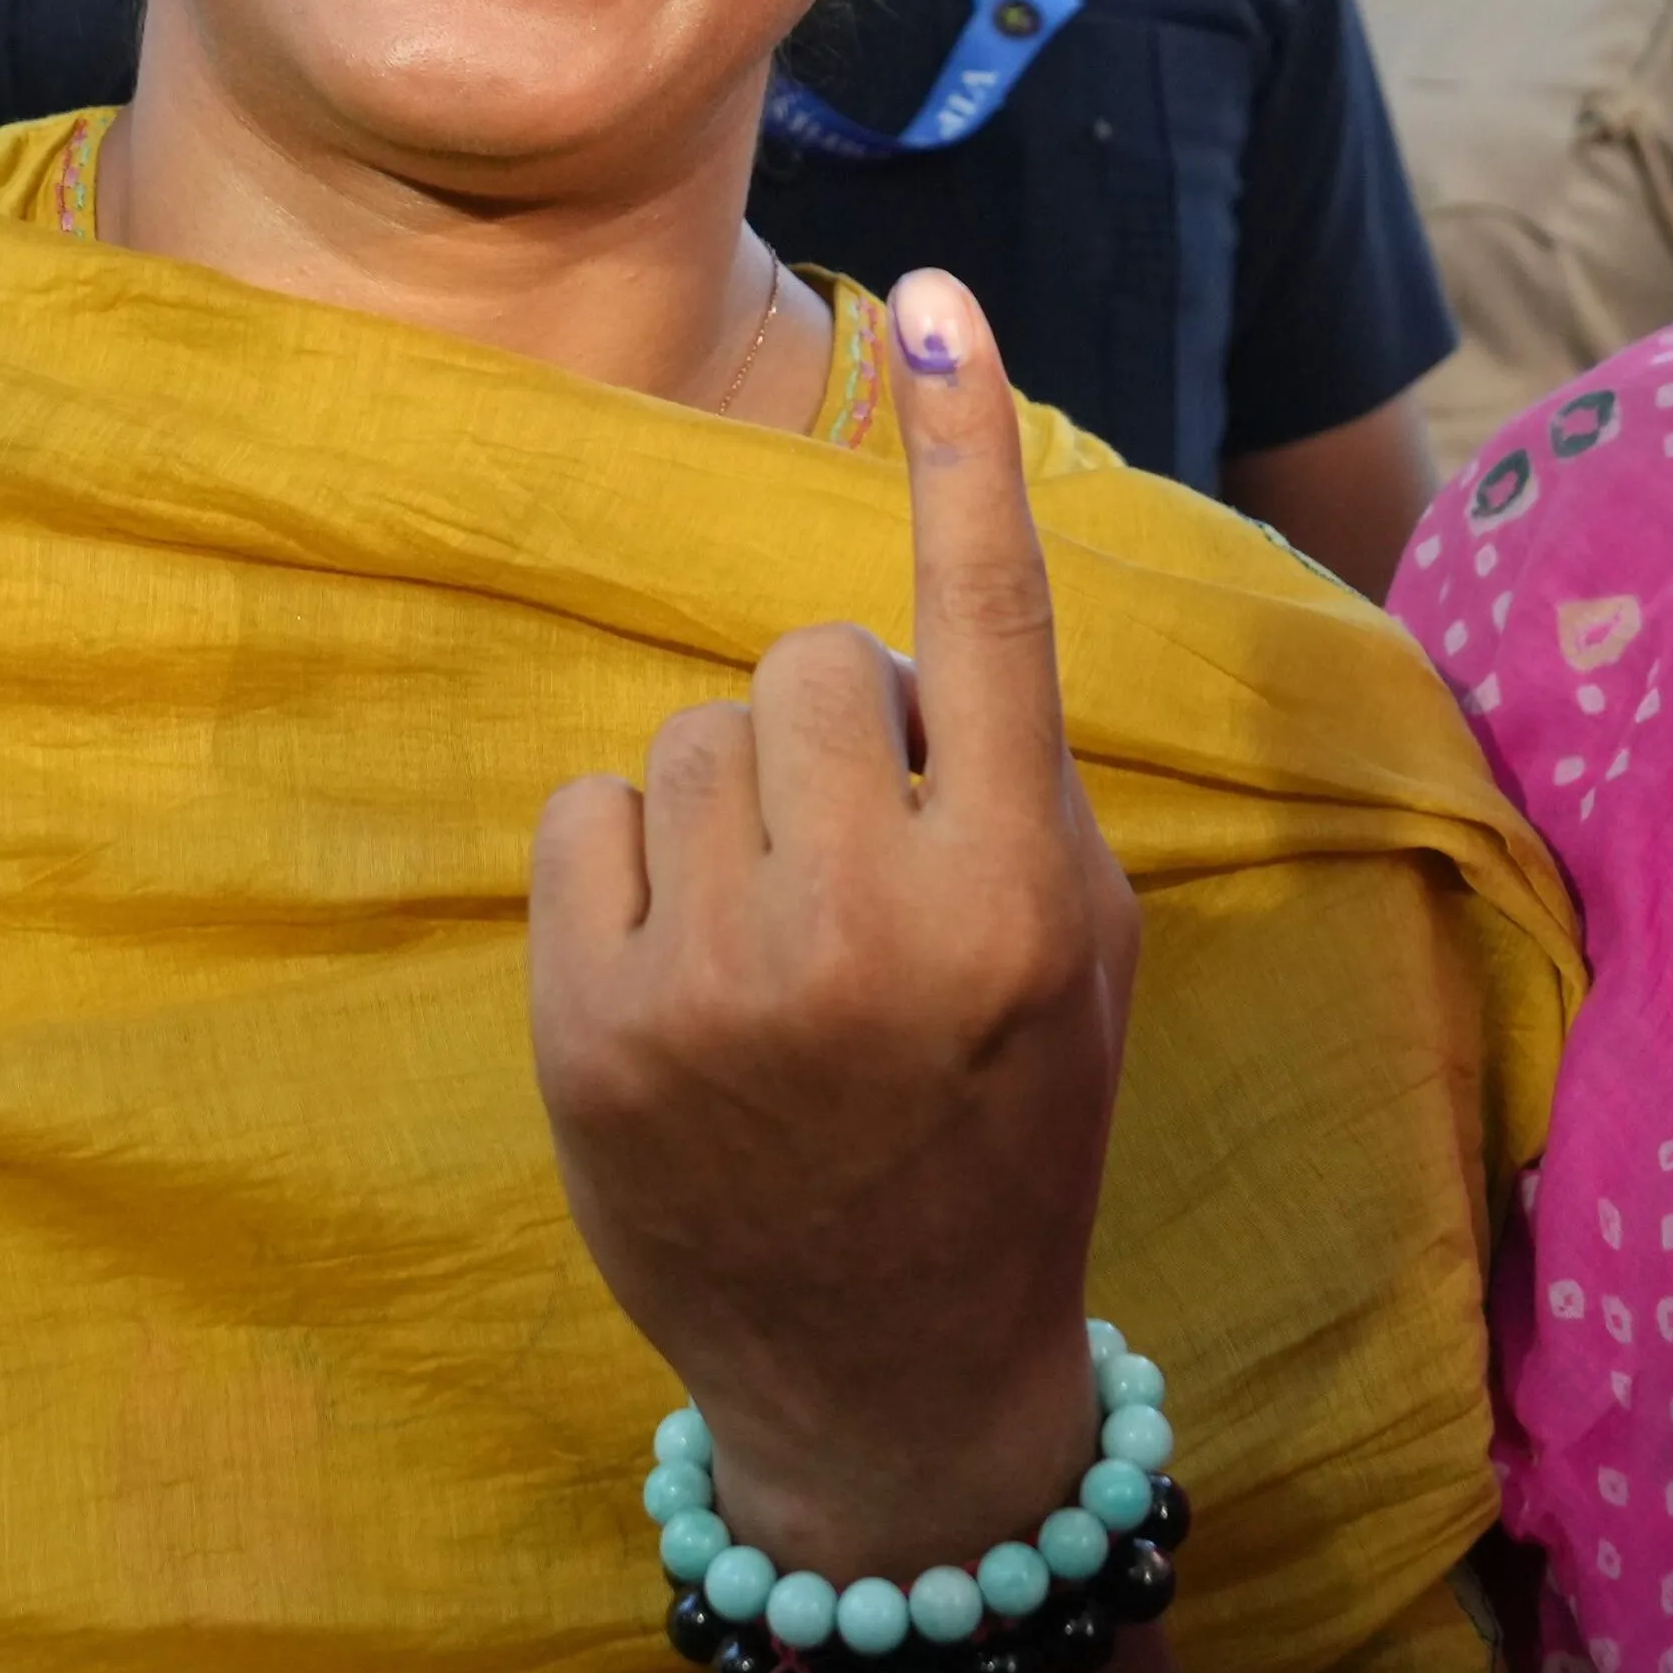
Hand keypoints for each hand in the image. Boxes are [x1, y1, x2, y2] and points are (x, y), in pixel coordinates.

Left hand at [530, 270, 1140, 1576]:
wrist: (888, 1372)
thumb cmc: (1010, 1122)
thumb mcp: (1081, 950)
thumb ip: (1016, 780)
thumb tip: (901, 603)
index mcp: (1018, 898)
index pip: (987, 622)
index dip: (963, 451)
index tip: (942, 300)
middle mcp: (871, 927)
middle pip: (809, 661)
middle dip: (839, 725)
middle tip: (871, 855)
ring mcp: (718, 983)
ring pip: (695, 731)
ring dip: (738, 797)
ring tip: (783, 933)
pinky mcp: (591, 1028)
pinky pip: (594, 808)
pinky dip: (639, 860)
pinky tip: (691, 966)